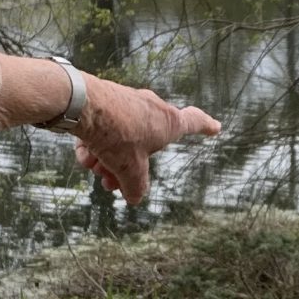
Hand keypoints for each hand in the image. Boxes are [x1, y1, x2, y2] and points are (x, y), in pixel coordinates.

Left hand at [70, 76, 218, 205]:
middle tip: (110, 182)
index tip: (216, 127)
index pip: (194, 122)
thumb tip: (136, 198)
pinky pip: (106, 128)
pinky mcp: (107, 100)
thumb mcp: (130, 169)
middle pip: (145, 143)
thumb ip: (136, 186)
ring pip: (122, 138)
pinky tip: (83, 154)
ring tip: (92, 167)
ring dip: (107, 157)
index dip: (206, 126)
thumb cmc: (116, 134)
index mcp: (168, 122)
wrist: (83, 105)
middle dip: (128, 165)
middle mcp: (152, 108)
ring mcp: (129, 102)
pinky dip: (95, 143)